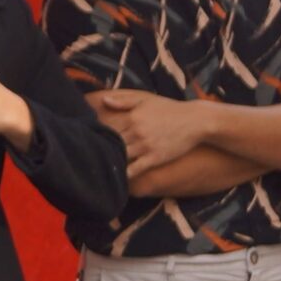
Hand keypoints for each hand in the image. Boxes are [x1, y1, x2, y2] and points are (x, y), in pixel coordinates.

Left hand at [92, 89, 214, 177]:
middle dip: (99, 150)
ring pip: (120, 157)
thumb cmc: (170, 110)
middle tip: (84, 158)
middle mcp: (136, 131)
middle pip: (110, 143)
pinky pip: (134, 170)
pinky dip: (123, 175)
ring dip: (109, 163)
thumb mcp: (147, 100)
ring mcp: (145, 146)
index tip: (86, 140)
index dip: (96, 135)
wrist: (196, 121)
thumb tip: (104, 101)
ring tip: (95, 170)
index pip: (106, 128)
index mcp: (132, 117)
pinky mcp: (154, 158)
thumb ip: (124, 101)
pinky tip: (114, 179)